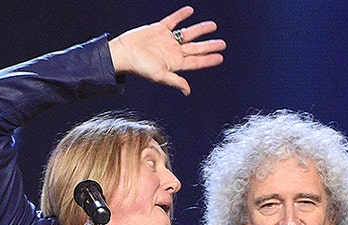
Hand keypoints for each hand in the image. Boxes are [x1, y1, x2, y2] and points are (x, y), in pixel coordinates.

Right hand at [108, 6, 225, 95]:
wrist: (124, 52)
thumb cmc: (139, 67)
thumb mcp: (159, 76)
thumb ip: (175, 81)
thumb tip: (188, 91)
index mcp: (175, 63)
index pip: (196, 61)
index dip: (209, 59)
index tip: (221, 57)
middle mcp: (173, 51)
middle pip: (195, 48)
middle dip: (209, 45)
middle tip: (223, 43)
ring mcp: (167, 40)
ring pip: (188, 33)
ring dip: (200, 29)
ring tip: (213, 25)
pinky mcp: (159, 29)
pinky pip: (173, 21)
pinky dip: (181, 15)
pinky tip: (190, 10)